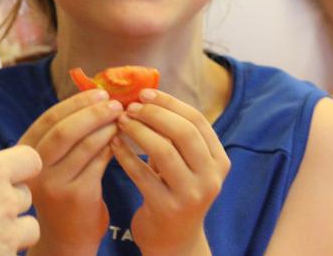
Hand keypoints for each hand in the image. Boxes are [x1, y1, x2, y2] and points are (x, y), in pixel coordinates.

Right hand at [0, 145, 41, 254]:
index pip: (30, 159)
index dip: (23, 166)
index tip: (8, 174)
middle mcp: (6, 199)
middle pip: (26, 195)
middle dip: (11, 202)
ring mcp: (10, 231)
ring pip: (30, 226)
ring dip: (17, 230)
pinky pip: (16, 255)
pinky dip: (4, 254)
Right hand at [18, 89, 121, 253]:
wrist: (65, 237)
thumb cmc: (62, 191)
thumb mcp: (53, 161)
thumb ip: (65, 134)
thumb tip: (96, 96)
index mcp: (25, 152)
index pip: (49, 118)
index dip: (76, 102)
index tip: (99, 91)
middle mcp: (35, 168)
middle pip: (64, 130)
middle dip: (92, 112)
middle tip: (115, 103)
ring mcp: (53, 183)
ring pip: (84, 145)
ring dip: (106, 127)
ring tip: (122, 117)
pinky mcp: (75, 195)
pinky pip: (98, 162)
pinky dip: (112, 146)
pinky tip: (121, 139)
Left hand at [113, 89, 229, 255]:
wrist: (174, 242)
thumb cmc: (177, 192)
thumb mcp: (188, 164)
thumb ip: (177, 135)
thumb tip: (148, 95)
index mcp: (219, 160)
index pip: (196, 120)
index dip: (169, 103)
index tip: (144, 93)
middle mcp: (211, 177)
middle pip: (184, 132)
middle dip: (154, 114)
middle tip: (130, 107)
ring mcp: (191, 194)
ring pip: (164, 151)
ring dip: (139, 131)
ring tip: (120, 122)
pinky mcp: (167, 208)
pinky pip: (142, 174)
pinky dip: (125, 155)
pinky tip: (113, 144)